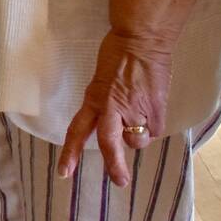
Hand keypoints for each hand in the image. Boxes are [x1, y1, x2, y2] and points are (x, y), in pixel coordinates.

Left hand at [58, 29, 174, 186]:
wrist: (142, 38)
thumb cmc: (119, 53)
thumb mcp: (103, 81)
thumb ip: (105, 105)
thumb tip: (116, 125)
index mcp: (95, 98)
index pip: (78, 129)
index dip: (70, 152)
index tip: (64, 172)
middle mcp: (112, 107)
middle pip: (108, 143)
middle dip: (114, 165)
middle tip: (120, 182)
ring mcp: (135, 109)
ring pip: (137, 140)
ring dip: (138, 135)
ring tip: (140, 114)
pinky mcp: (156, 109)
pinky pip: (154, 130)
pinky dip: (153, 126)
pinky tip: (152, 109)